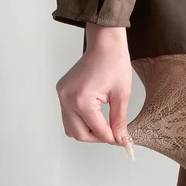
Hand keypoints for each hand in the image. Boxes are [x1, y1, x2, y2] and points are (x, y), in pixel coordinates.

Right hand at [56, 23, 133, 156]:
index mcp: (82, 100)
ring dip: (88, 131)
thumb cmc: (114, 63)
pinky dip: (82, 121)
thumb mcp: (122, 96)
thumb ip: (119, 121)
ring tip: (106, 126)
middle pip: (78, 134)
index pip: (96, 130)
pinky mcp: (62, 92)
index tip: (122, 141)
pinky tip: (97, 117)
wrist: (105, 44)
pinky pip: (69, 116)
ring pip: (71, 128)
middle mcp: (67, 98)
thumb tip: (121, 139)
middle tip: (114, 135)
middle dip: (97, 138)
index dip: (111, 138)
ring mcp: (62, 95)